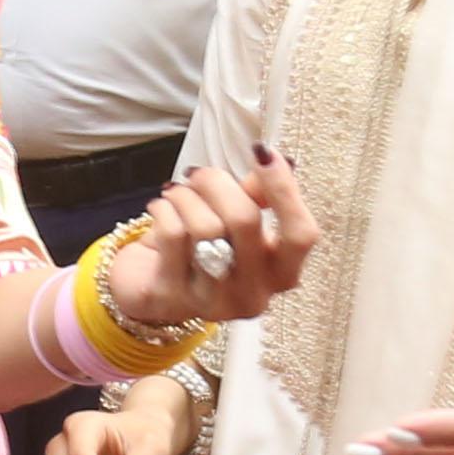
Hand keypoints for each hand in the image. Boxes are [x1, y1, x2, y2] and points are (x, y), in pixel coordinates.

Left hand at [100, 151, 321, 333]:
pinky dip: (164, 209)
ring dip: (186, 196)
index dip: (284, 189)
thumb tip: (267, 158)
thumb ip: (256, 196)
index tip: (263, 152)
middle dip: (217, 183)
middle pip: (245, 220)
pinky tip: (161, 208)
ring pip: (205, 227)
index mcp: (281, 274)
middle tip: (199, 173)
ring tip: (177, 192)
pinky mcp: (171, 297)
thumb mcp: (236, 222)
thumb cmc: (205, 249)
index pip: (300, 234)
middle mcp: (253, 295)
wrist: (153, 287)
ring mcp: (212, 302)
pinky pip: (171, 235)